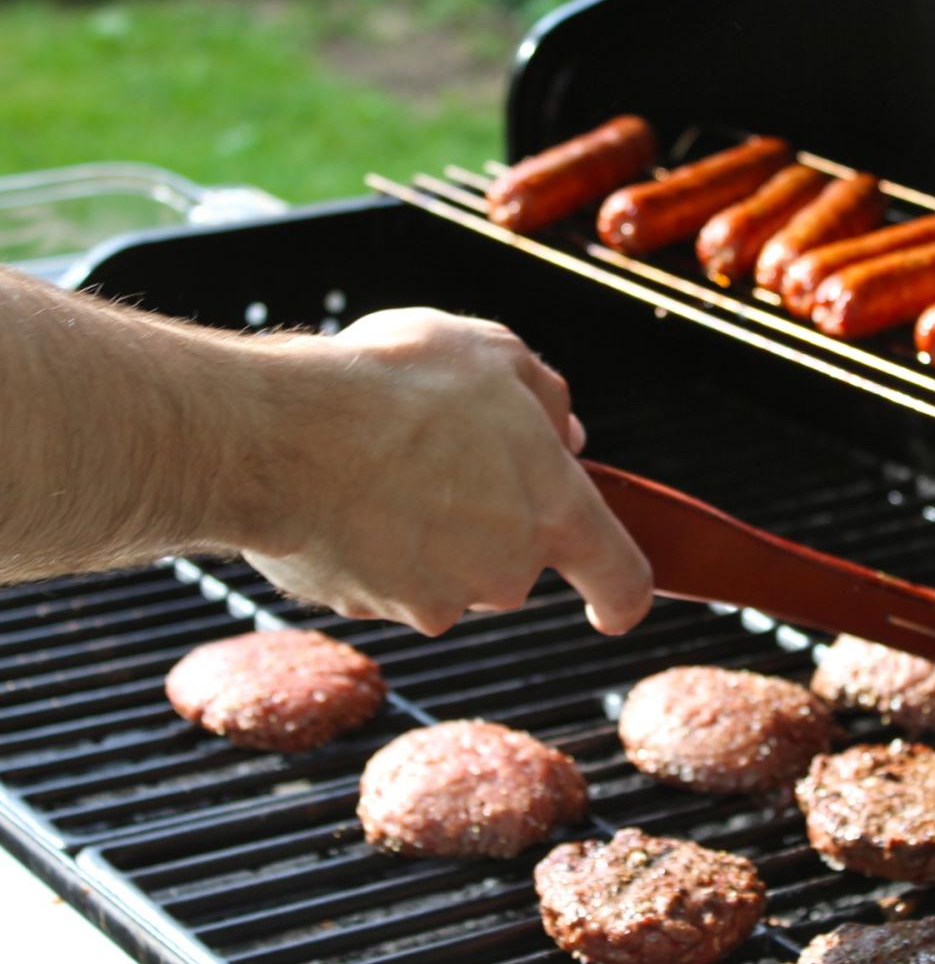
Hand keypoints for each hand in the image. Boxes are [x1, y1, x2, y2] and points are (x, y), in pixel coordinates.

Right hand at [241, 308, 652, 635]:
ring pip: (445, 568)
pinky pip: (383, 575)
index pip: (620, 581)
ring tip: (382, 458)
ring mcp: (433, 600)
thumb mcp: (496, 354)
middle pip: (515, 559)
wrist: (284, 434)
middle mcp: (504, 572)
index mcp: (555, 513)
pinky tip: (342, 486)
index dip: (620, 597)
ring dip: (427, 523)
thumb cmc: (398, 386)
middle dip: (490, 514)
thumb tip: (566, 437)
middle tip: (445, 449)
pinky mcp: (367, 609)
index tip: (611, 609)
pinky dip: (371, 541)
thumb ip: (547, 400)